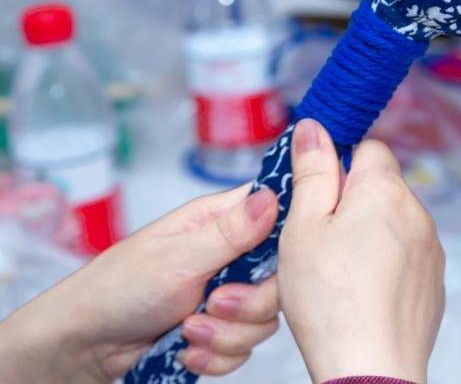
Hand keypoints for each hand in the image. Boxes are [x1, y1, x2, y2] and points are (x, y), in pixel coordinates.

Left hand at [0, 186, 280, 382]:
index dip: (286, 239)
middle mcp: (230, 256)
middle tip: (214, 303)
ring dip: (226, 334)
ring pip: (264, 319)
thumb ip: (232, 231)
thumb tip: (273, 195)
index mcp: (221, 222)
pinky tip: (186, 350)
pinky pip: (245, 349)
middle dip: (250, 303)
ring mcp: (226, 296)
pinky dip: (216, 356)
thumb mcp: (179, 257)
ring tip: (187, 330)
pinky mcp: (220, 331)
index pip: (278, 215)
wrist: (83, 347)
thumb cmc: (117, 289)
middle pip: (280, 278)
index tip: (270, 263)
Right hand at [279, 119, 445, 383]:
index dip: (339, 165)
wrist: (371, 368)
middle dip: (351, 204)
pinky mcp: (434, 281)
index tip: (318, 194)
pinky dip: (385, 267)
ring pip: (393, 224)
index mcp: (386, 190)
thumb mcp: (303, 228)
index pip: (369, 148)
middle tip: (319, 240)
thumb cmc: (331, 302)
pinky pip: (406, 258)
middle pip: (382, 187)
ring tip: (338, 275)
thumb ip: (312, 173)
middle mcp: (418, 213)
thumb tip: (315, 128)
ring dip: (369, 236)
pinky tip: (361, 294)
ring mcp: (432, 249)